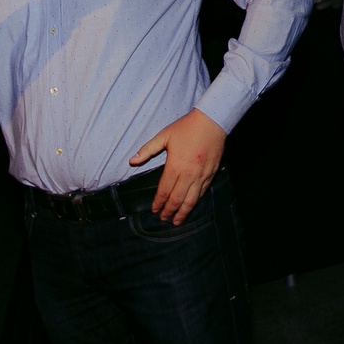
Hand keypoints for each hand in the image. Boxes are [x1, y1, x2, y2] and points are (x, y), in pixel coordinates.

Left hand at [129, 108, 226, 224]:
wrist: (212, 121)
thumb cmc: (186, 128)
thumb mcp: (164, 136)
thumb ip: (147, 150)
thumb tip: (132, 161)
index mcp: (175, 166)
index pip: (164, 190)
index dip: (158, 202)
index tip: (154, 210)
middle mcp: (188, 174)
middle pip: (177, 199)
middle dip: (169, 211)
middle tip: (163, 219)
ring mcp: (201, 175)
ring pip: (191, 200)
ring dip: (183, 212)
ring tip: (177, 221)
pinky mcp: (211, 174)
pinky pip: (202, 192)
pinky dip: (195, 201)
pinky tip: (191, 206)